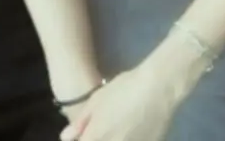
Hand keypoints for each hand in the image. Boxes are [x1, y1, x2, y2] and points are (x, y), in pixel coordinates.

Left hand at [59, 66, 177, 140]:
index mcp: (95, 137)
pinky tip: (131, 132)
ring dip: (114, 139)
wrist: (158, 89)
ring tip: (118, 127)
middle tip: (102, 129)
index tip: (85, 135)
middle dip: (97, 139)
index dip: (82, 140)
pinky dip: (129, 140)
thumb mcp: (98, 99)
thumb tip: (66, 137)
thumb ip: (81, 122)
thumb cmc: (124, 89)